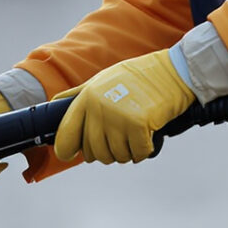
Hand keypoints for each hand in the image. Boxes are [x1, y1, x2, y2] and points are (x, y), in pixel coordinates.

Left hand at [53, 50, 195, 165]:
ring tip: (134, 136)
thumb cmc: (138, 77)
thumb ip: (78, 94)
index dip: (66, 150)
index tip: (71, 154)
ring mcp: (118, 117)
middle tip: (118, 140)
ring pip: (115, 156)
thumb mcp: (102, 80)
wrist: (174, 71)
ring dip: (126, 152)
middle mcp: (99, 108)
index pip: (66, 135)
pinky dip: (143, 151)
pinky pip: (136, 154)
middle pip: (93, 152)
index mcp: (86, 97)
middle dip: (105, 152)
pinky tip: (147, 138)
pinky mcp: (139, 125)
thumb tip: (54, 103)